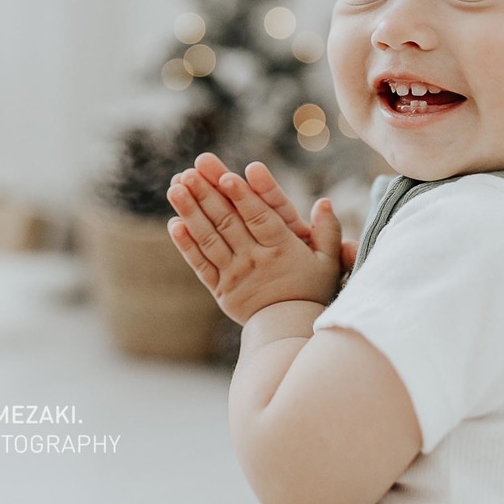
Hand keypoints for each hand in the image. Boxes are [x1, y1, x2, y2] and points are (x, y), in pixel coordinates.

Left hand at [166, 155, 347, 324]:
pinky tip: (175, 224)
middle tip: (188, 172)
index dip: (242, 196)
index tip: (226, 176)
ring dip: (190, 213)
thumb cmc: (310, 290)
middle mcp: (254, 259)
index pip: (259, 217)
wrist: (288, 330)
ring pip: (209, 239)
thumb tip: (325, 202)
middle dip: (207, 195)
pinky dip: (186, 245)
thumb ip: (328, 230)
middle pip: (228, 223)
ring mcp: (234, 274)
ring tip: (174, 189)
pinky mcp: (220, 288)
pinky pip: (200, 264)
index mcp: (280, 248)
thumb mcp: (329, 261)